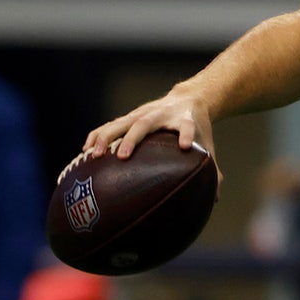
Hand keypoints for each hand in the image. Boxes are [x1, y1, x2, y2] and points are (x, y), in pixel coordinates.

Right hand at [82, 86, 221, 189]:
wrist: (190, 98)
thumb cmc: (198, 128)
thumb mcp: (207, 145)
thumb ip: (212, 170)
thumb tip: (215, 200)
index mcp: (186, 121)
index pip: (187, 127)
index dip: (185, 134)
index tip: (184, 146)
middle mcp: (162, 115)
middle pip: (146, 124)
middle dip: (132, 139)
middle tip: (121, 157)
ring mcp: (144, 113)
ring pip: (122, 122)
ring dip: (105, 137)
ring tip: (91, 155)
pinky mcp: (132, 116)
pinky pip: (110, 125)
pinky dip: (97, 136)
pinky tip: (84, 152)